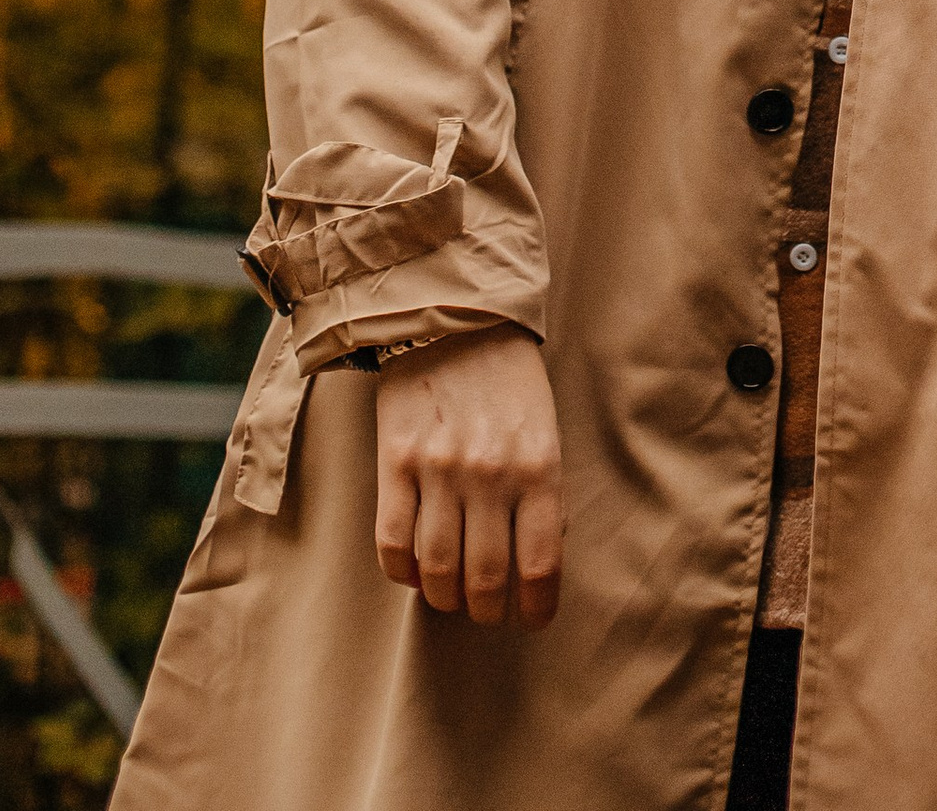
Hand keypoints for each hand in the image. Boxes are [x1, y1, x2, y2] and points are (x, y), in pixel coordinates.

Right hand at [374, 326, 563, 627]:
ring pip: (436, 571)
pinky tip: (415, 571)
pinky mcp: (394, 463)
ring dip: (445, 598)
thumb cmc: (509, 380)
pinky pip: (392, 543)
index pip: (540, 564)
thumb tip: (535, 561)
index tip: (531, 619)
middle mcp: (489, 474)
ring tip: (452, 596)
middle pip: (484, 579)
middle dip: (487, 611)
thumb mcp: (544, 430)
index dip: (535, 608)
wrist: (455, 318)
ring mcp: (438, 470)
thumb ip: (541, 493)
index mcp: (538, 466)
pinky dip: (403, 572)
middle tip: (487, 612)